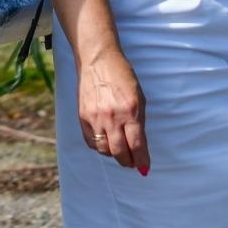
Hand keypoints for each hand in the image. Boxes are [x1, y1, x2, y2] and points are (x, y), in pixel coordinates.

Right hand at [79, 49, 148, 173]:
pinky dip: (99, 147)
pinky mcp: (82, 117)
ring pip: (104, 150)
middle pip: (120, 152)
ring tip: (119, 151)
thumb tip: (140, 146)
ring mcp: (95, 117)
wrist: (98, 60)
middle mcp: (112, 116)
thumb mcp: (139, 97)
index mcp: (130, 111)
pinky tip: (105, 142)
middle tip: (133, 163)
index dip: (142, 160)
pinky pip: (90, 141)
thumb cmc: (122, 76)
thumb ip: (139, 122)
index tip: (144, 168)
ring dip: (114, 155)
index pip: (137, 144)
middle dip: (129, 162)